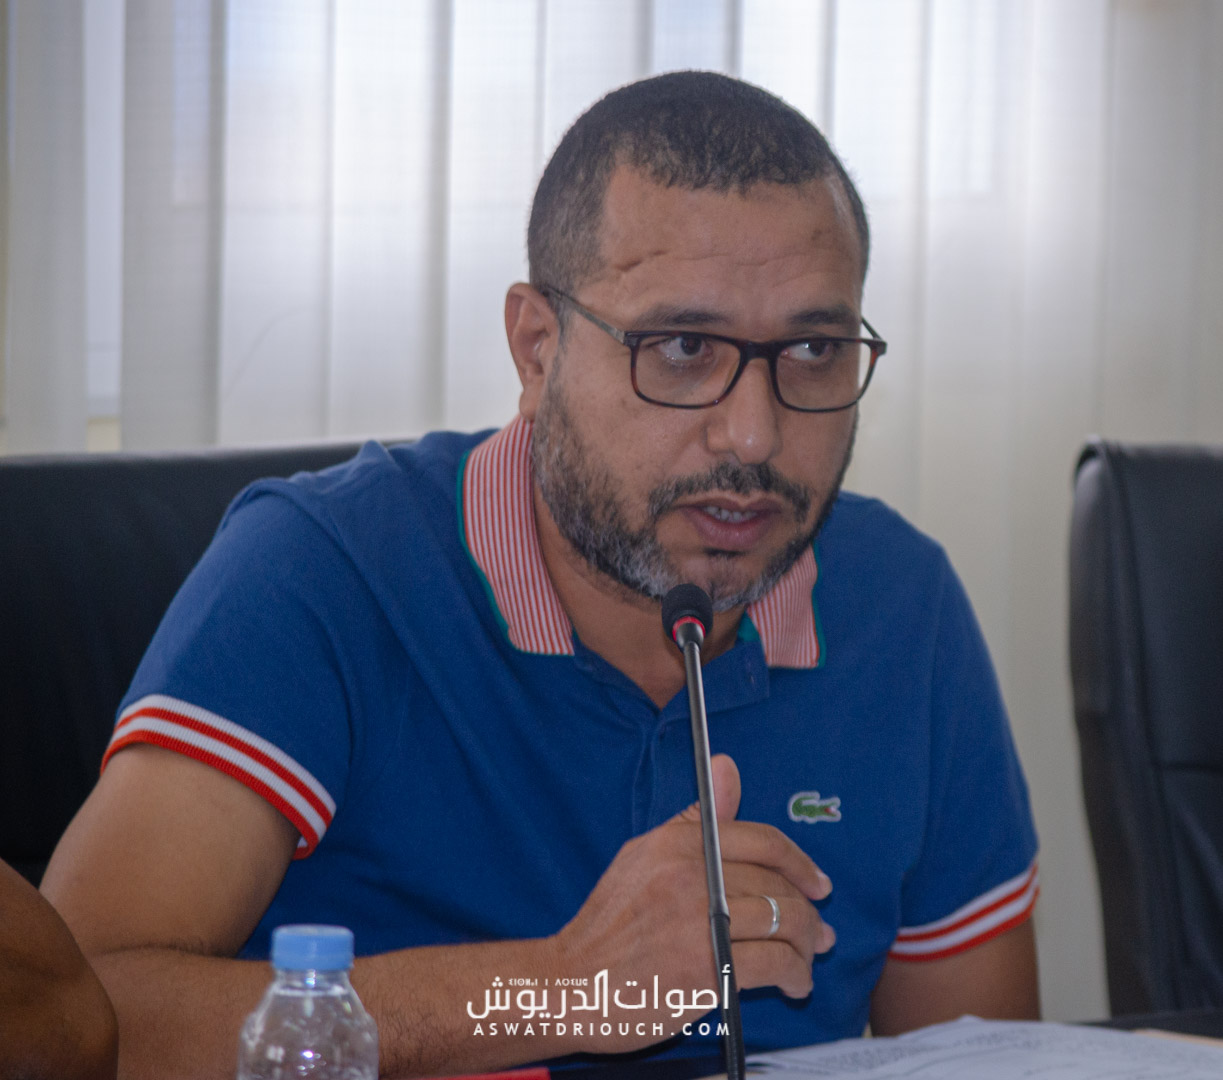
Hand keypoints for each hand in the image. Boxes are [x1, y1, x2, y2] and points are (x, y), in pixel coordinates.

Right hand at [548, 754, 832, 1051]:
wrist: (572, 985)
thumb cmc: (608, 926)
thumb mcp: (642, 858)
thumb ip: (693, 820)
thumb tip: (728, 766)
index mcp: (675, 843)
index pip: (759, 840)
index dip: (798, 862)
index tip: (817, 882)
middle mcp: (690, 874)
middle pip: (775, 884)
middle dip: (806, 910)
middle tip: (819, 930)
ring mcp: (700, 921)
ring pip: (782, 921)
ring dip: (806, 943)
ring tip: (808, 957)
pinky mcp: (708, 966)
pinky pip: (774, 962)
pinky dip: (794, 973)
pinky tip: (793, 982)